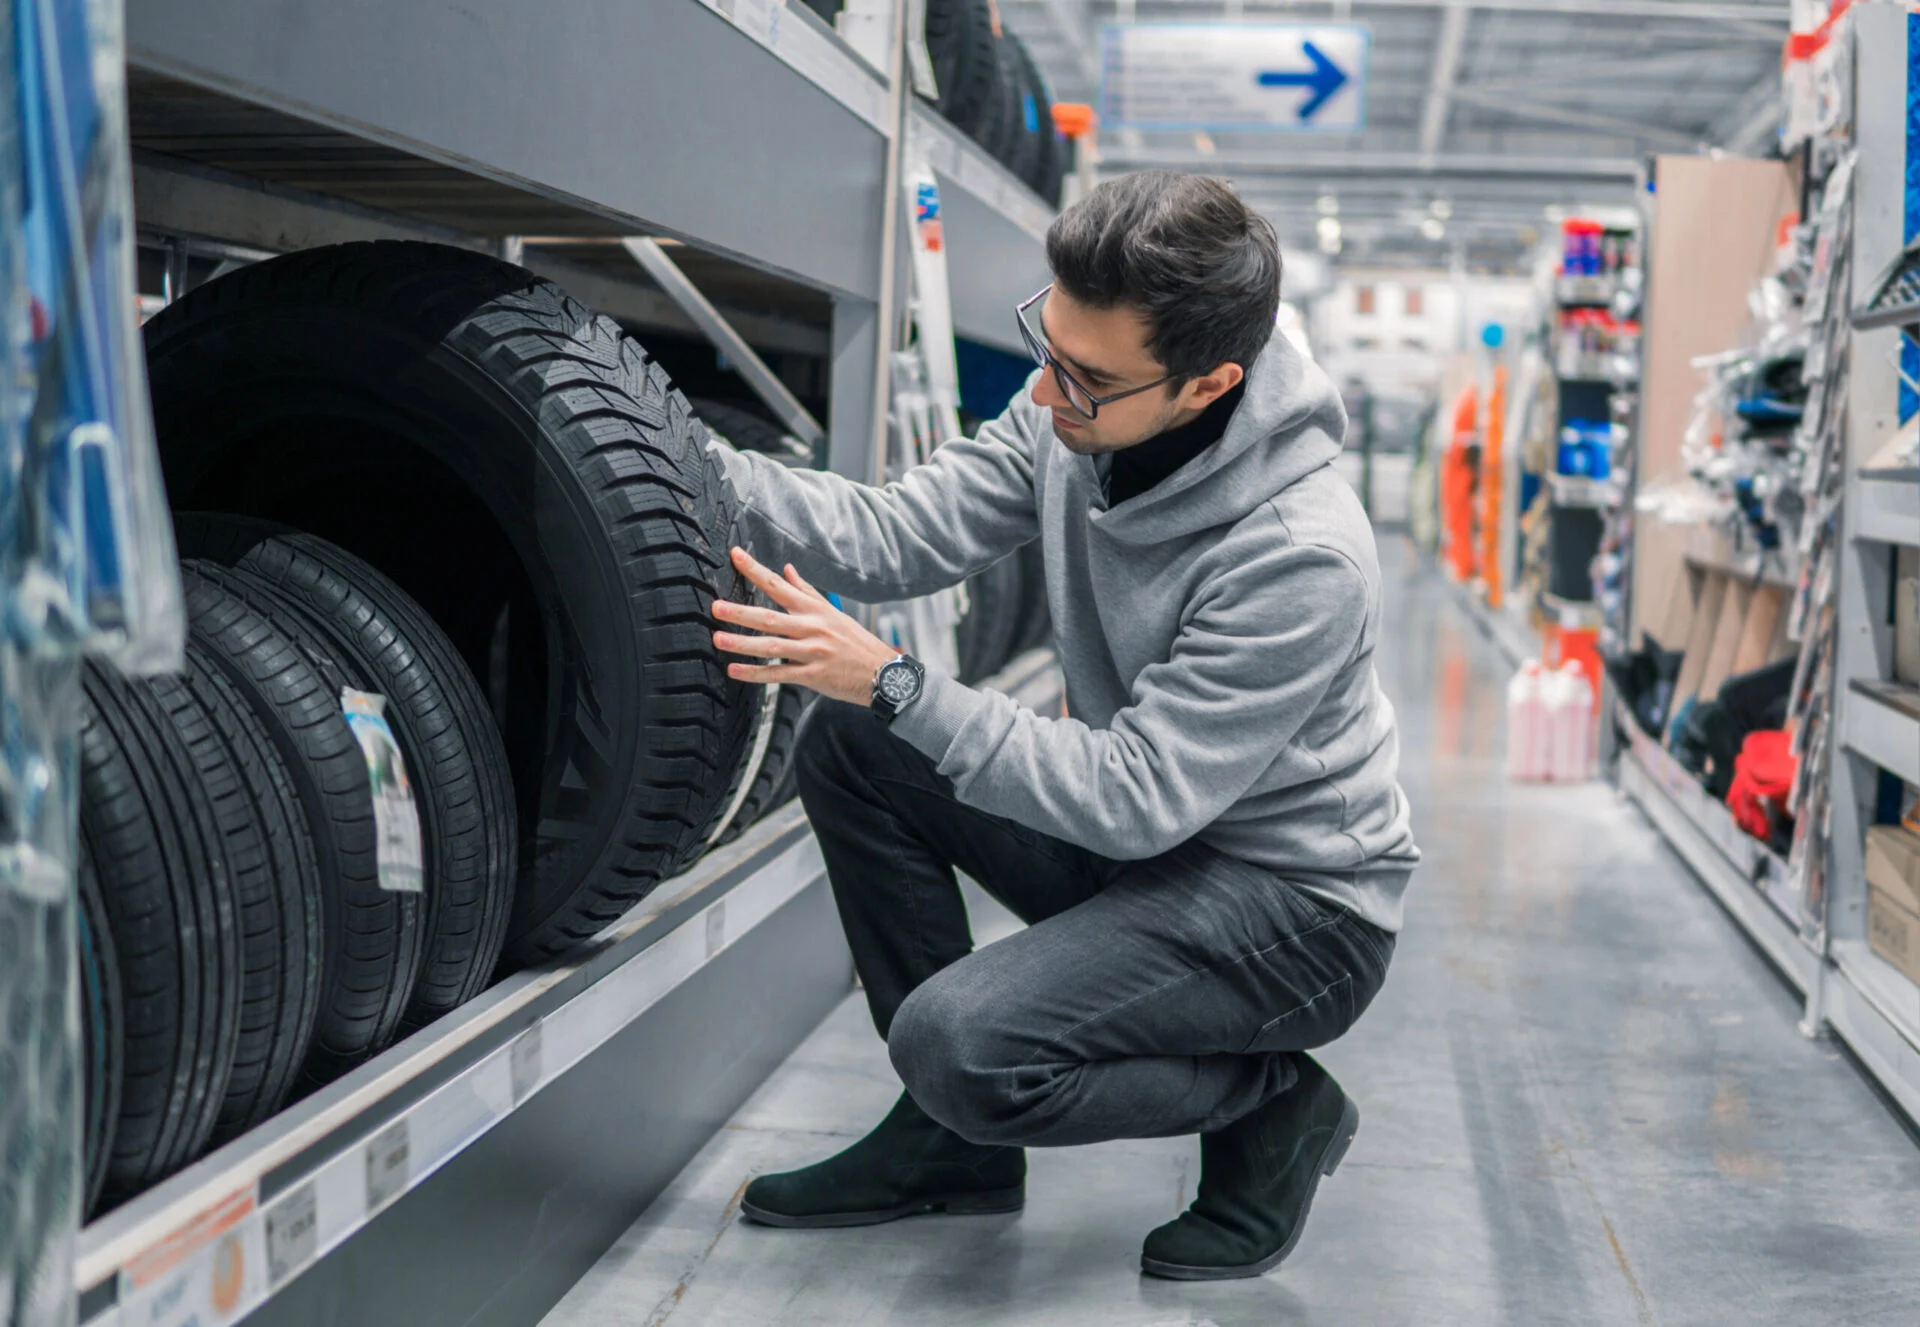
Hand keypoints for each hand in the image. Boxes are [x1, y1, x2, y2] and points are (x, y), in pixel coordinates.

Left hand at [711, 548, 899, 706]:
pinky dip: (756, 673)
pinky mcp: (813, 676)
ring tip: (718, 639)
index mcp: (814, 609)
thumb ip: (806, 591)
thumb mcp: (832, 612)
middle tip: (716, 607)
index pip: (779, 585)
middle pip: (770, 617)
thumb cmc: (855, 642)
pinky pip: (780, 674)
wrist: (882, 673)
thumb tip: (787, 569)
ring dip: (743, 643)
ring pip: (772, 646)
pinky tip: (735, 671)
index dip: (755, 570)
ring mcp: (813, 652)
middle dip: (741, 611)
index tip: (735, 555)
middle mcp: (812, 627)